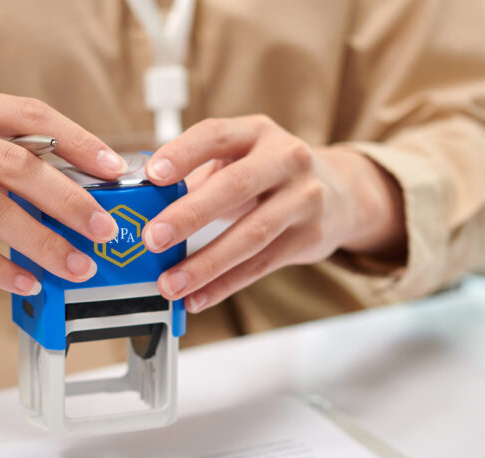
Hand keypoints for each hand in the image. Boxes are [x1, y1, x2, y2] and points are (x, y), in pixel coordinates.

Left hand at [141, 115, 404, 312]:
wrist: (340, 193)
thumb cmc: (271, 174)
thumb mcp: (240, 158)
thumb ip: (197, 176)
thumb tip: (144, 207)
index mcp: (257, 133)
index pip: (216, 135)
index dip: (183, 153)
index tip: (153, 175)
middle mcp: (286, 159)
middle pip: (236, 186)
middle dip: (190, 215)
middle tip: (153, 238)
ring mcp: (303, 198)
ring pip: (251, 234)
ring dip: (205, 264)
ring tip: (170, 283)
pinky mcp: (309, 237)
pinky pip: (261, 265)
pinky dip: (224, 284)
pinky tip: (197, 297)